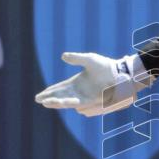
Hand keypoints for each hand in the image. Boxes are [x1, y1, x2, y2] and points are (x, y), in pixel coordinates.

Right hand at [34, 52, 151, 116]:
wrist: (119, 74)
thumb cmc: (106, 66)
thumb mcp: (88, 59)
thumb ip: (76, 58)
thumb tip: (63, 56)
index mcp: (76, 82)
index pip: (59, 88)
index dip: (50, 91)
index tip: (39, 96)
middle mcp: (78, 92)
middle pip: (60, 96)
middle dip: (49, 99)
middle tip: (38, 100)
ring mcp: (84, 97)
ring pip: (67, 101)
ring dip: (57, 102)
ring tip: (46, 102)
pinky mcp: (91, 100)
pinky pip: (77, 103)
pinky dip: (68, 102)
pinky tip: (60, 102)